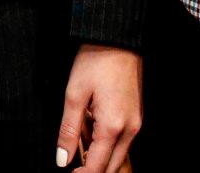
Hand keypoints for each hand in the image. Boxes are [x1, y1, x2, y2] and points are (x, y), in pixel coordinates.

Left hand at [57, 44, 140, 170]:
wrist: (118, 39)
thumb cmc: (95, 62)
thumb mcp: (74, 94)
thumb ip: (68, 130)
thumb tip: (62, 159)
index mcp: (113, 127)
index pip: (97, 166)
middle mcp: (130, 129)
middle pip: (112, 166)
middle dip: (93, 169)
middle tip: (72, 165)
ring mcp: (136, 123)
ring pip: (119, 155)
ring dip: (100, 158)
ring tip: (80, 145)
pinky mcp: (137, 116)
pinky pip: (123, 141)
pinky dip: (108, 145)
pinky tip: (92, 132)